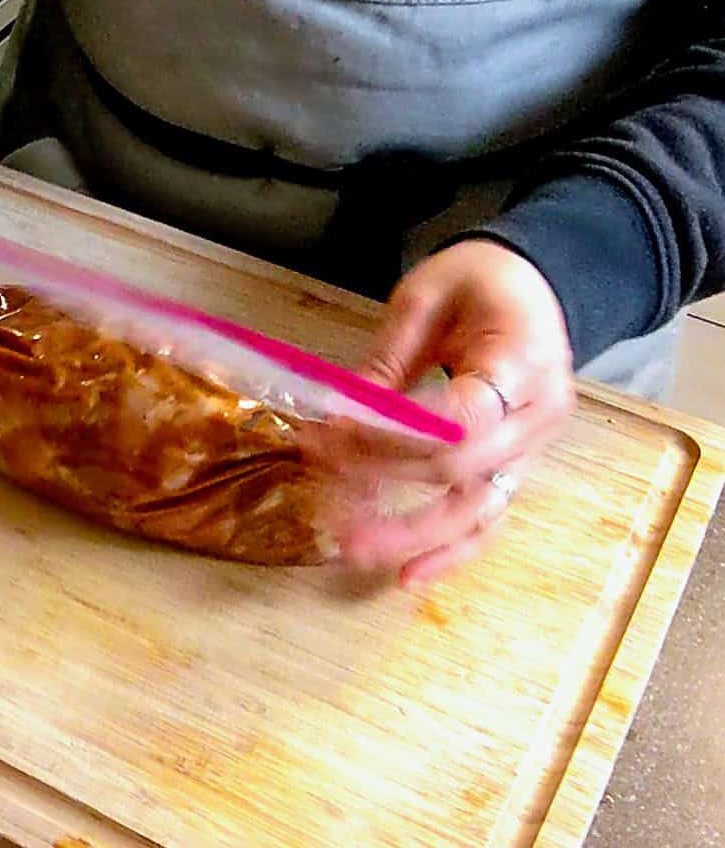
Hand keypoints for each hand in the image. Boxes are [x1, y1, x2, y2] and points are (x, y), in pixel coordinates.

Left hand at [334, 239, 576, 586]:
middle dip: (383, 476)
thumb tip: (341, 413)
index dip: (393, 435)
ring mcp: (532, 449)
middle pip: (460, 468)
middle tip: (318, 476)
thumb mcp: (426, 297)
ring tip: (352, 549)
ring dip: (413, 536)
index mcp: (524, 362)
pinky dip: (449, 553)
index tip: (333, 431)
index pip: (462, 420)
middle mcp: (538, 417)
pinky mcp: (515, 466)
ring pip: (477, 509)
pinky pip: (486, 519)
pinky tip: (407, 577)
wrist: (536, 282)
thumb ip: (387, 358)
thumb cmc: (480, 279)